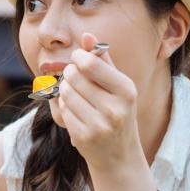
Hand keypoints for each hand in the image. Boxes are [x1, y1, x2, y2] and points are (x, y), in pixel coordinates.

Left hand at [55, 33, 143, 167]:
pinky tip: (74, 111)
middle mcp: (115, 108)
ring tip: (74, 94)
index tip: (77, 59)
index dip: (78, 57)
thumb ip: (102, 59)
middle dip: (69, 73)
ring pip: (65, 93)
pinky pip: (63, 111)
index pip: (90, 64)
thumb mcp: (117, 85)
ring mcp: (99, 125)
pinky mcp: (84, 137)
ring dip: (65, 90)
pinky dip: (64, 107)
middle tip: (72, 76)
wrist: (118, 155)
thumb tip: (86, 35)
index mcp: (126, 90)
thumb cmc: (117, 112)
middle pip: (74, 76)